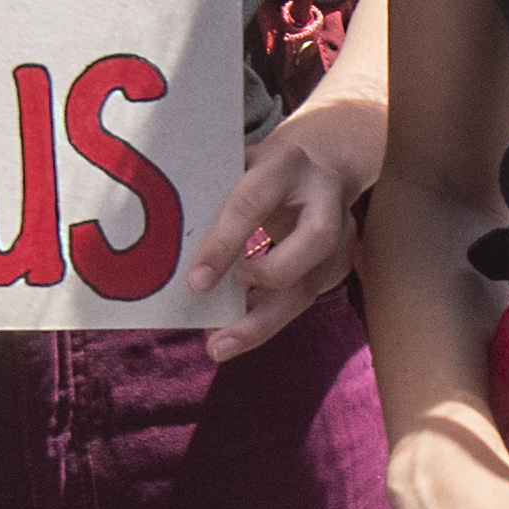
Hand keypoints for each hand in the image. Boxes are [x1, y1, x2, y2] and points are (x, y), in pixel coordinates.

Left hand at [194, 101, 379, 355]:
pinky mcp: (342, 264)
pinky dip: (268, 319)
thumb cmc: (266, 169)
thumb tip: (166, 247)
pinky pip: (304, 299)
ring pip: (311, 284)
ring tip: (220, 345)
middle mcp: (324, 199)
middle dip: (266, 280)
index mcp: (285, 165)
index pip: (253, 203)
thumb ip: (215, 197)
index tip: (195, 283)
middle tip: (219, 311)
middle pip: (312, 243)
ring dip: (263, 322)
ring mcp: (342, 234)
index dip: (224, 244)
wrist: (326, 163)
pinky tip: (237, 332)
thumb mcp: (241, 165)